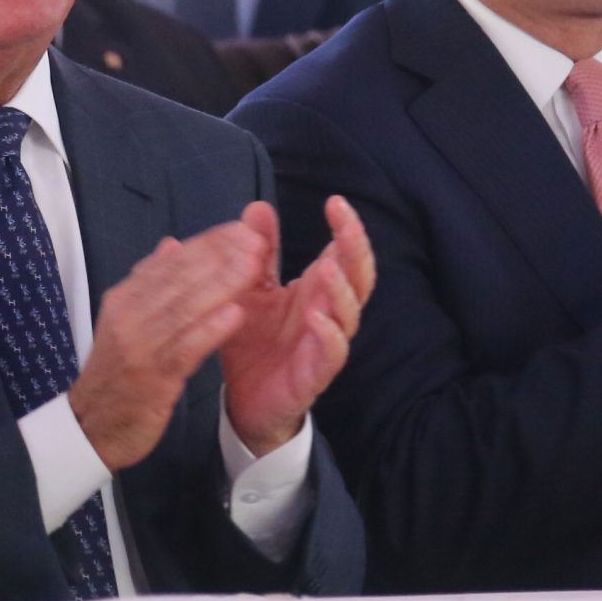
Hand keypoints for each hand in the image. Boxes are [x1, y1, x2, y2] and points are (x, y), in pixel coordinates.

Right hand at [68, 218, 265, 470]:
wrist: (92, 425)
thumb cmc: (117, 372)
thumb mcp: (125, 320)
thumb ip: (150, 282)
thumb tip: (172, 244)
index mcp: (125, 299)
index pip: (171, 261)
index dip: (208, 243)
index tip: (241, 229)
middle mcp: (128, 317)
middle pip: (179, 279)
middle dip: (221, 257)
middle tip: (256, 241)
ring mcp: (139, 348)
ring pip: (185, 309)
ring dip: (223, 285)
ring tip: (254, 267)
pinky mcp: (152, 380)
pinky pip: (185, 349)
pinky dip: (210, 330)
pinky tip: (236, 315)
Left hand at [219, 197, 376, 455]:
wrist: (243, 398)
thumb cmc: (254, 340)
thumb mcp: (250, 289)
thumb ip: (259, 252)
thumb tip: (257, 207)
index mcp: (315, 289)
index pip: (344, 253)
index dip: (347, 228)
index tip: (335, 202)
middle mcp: (328, 312)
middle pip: (358, 277)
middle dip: (356, 248)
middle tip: (345, 222)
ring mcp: (326, 343)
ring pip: (349, 313)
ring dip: (341, 289)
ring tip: (328, 266)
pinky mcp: (315, 373)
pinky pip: (332, 354)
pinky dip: (328, 335)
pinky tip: (317, 318)